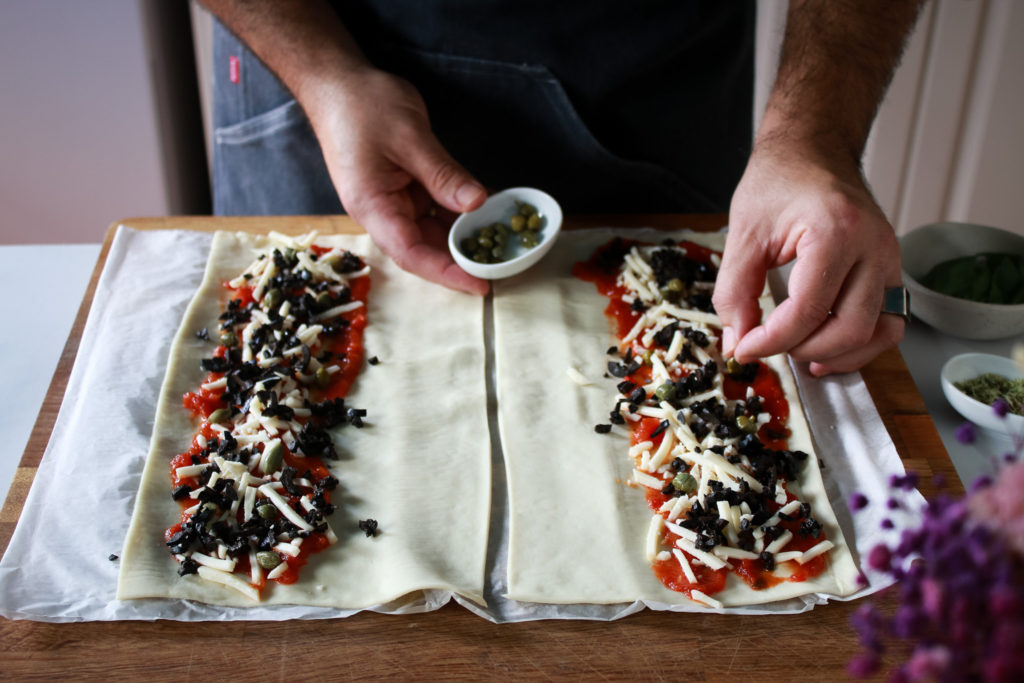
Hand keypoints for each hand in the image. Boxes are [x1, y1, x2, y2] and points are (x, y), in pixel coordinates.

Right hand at [308, 67, 488, 294]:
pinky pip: (433, 209)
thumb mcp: (409, 137)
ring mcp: (392, 201)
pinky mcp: (403, 189)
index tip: (480, 284)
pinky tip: (487, 211)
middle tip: (502, 267)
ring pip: (431, 231)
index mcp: (372, 207)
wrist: (337, 83)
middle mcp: (381, 212)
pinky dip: (458, 212)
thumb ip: (443, 174)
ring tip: (500, 243)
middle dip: (461, 260)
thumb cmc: (362, 106)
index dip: (447, 273)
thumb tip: (477, 204)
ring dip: (462, 236)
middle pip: (423, 249)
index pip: (411, 254)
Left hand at [712, 141, 904, 375]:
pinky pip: (890, 322)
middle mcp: (873, 247)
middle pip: (849, 328)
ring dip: (838, 355)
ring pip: (878, 332)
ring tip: (798, 354)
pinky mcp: (892, 269)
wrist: (813, 148)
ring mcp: (890, 258)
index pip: (806, 309)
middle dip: (801, 349)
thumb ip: (734, 292)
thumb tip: (737, 340)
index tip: (742, 348)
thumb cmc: (780, 179)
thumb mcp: (743, 233)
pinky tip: (827, 348)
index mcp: (836, 232)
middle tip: (765, 346)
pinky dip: (861, 344)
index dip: (770, 340)